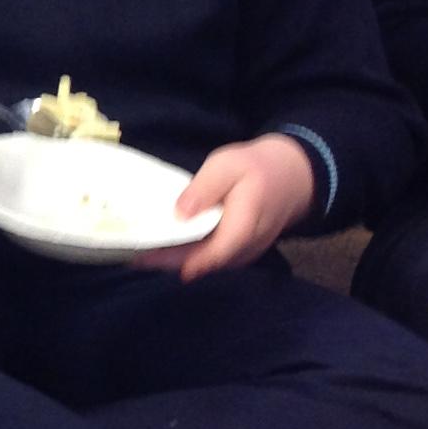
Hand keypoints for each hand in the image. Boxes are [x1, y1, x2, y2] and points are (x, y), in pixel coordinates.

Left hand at [136, 132, 314, 282]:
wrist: (294, 176)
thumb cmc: (257, 167)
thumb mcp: (228, 165)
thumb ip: (204, 189)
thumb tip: (179, 215)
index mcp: (244, 226)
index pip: (210, 253)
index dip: (177, 259)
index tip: (145, 258)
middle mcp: (246, 248)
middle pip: (203, 263)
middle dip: (168, 262)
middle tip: (134, 256)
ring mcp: (245, 253)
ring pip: (207, 263)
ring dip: (176, 261)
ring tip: (143, 253)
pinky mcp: (240, 251)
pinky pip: (213, 258)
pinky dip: (189, 255)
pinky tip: (167, 247)